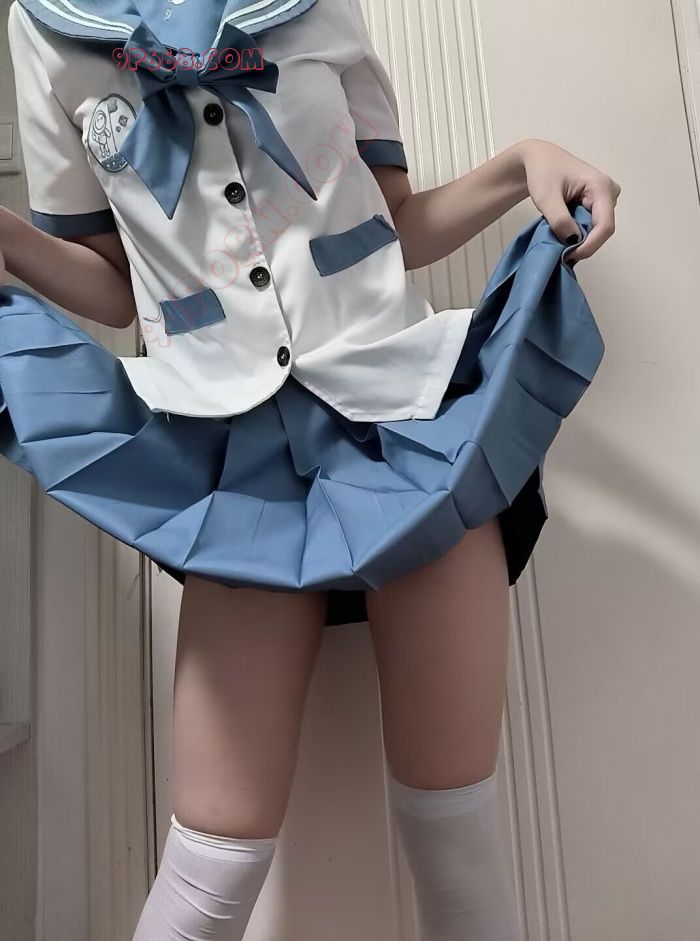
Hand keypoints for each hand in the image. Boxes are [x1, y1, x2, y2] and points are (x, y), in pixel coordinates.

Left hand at [517, 138, 620, 262]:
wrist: (538, 159)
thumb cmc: (542, 172)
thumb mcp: (546, 197)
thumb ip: (560, 220)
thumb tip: (573, 242)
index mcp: (601, 186)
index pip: (604, 226)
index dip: (589, 246)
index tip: (569, 256)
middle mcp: (610, 192)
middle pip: (602, 230)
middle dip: (583, 244)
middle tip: (560, 252)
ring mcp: (606, 199)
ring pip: (597, 230)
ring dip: (579, 240)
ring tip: (559, 240)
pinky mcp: (598, 204)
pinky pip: (592, 226)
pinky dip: (578, 234)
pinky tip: (564, 234)